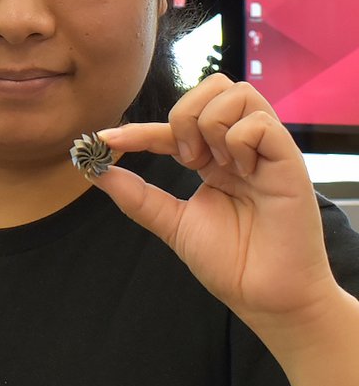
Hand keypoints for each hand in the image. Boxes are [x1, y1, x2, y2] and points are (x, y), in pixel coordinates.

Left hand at [95, 74, 338, 329]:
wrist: (266, 300)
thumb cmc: (231, 263)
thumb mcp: (174, 223)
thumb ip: (138, 196)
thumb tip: (96, 172)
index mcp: (216, 156)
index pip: (175, 124)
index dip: (139, 129)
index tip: (106, 140)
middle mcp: (241, 146)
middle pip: (214, 85)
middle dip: (184, 114)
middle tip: (185, 159)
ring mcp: (266, 150)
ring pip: (236, 92)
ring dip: (211, 124)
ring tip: (216, 165)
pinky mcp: (289, 160)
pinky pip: (260, 123)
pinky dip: (240, 141)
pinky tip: (242, 172)